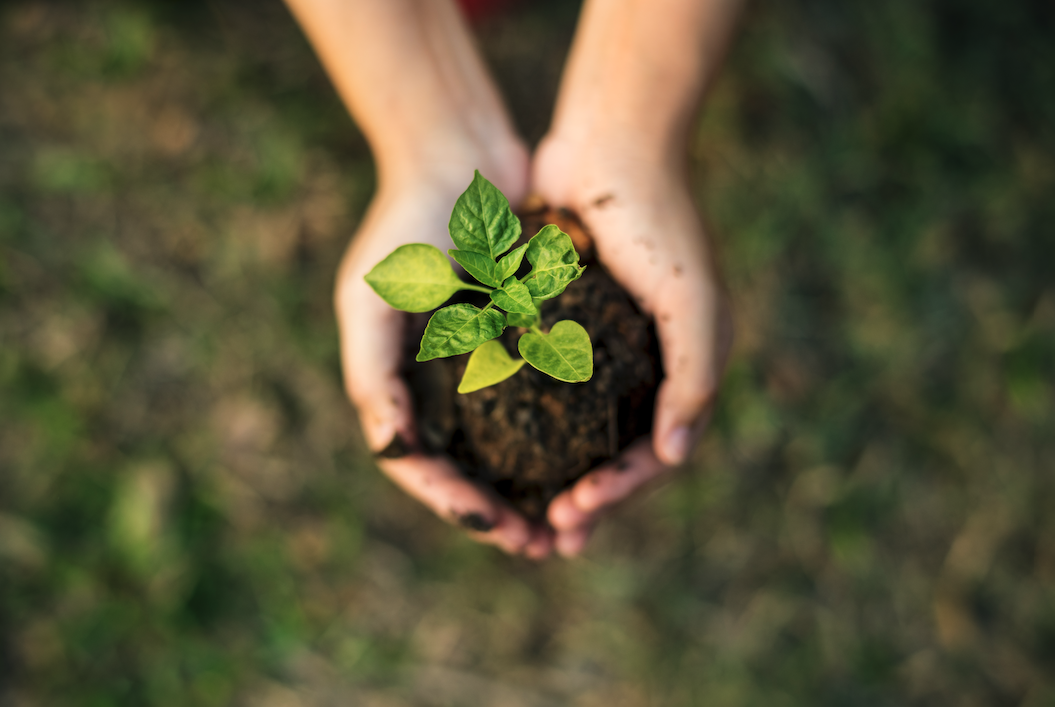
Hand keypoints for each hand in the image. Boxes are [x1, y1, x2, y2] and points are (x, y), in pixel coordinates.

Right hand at [334, 158, 555, 557]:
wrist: (458, 155)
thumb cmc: (406, 224)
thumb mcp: (371, 298)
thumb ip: (373, 375)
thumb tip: (392, 449)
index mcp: (400, 383)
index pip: (421, 465)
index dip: (456, 504)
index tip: (499, 527)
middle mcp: (442, 382)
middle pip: (470, 469)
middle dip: (503, 513)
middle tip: (544, 545)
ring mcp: (485, 363)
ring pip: (513, 446)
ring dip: (538, 488)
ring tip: (573, 519)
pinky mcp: (527, 338)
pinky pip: (547, 399)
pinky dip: (564, 435)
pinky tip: (594, 458)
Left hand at [531, 135, 734, 555]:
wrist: (612, 143)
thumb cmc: (659, 222)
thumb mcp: (692, 303)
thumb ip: (694, 379)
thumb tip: (676, 455)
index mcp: (682, 368)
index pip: (654, 454)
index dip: (618, 492)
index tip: (574, 516)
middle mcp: (646, 366)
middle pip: (616, 454)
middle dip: (587, 500)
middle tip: (549, 538)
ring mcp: (605, 349)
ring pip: (579, 432)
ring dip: (557, 475)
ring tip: (526, 513)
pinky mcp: (565, 325)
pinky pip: (549, 388)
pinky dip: (532, 424)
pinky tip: (501, 450)